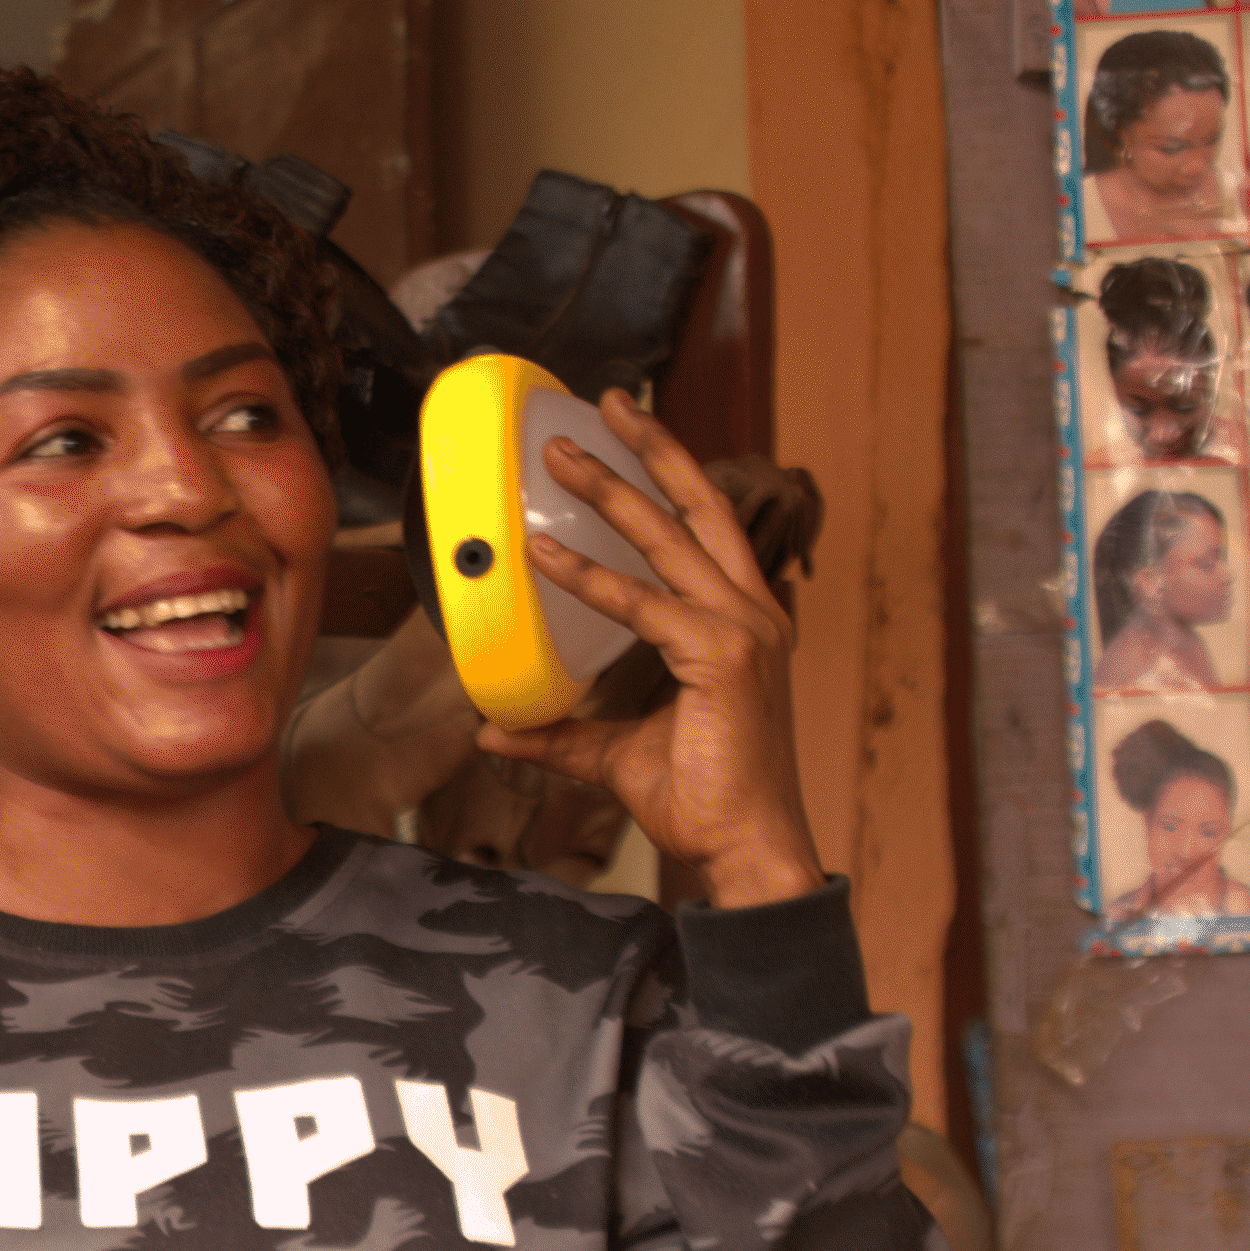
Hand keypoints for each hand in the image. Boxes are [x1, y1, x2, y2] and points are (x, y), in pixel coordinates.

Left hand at [475, 387, 824, 908]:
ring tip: (561, 455)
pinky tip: (543, 556)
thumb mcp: (619, 753)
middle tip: (606, 402)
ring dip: (614, 488)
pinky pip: (643, 604)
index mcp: (743, 622)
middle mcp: (752, 613)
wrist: (746, 849)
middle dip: (651, 448)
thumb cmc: (704, 800)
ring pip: (670, 538)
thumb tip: (497, 727)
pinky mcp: (725, 656)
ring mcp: (744, 630)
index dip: (669, 476)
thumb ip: (563, 734)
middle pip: (701, 507)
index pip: (704, 530)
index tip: (628, 435)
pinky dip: (590, 577)